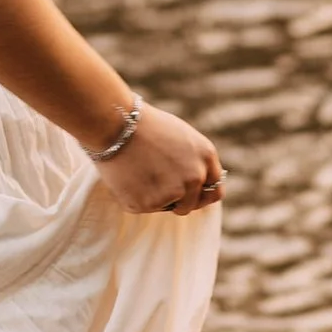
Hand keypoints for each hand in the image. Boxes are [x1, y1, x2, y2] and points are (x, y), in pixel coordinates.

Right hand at [91, 101, 223, 219]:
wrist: (116, 123)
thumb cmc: (145, 125)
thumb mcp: (182, 137)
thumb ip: (194, 161)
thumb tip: (198, 185)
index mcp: (206, 156)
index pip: (215, 190)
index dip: (202, 194)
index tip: (192, 196)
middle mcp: (195, 177)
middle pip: (193, 205)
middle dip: (179, 201)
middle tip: (159, 186)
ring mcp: (173, 192)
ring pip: (168, 207)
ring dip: (157, 198)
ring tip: (139, 172)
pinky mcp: (149, 204)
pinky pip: (144, 207)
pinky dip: (135, 197)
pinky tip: (128, 176)